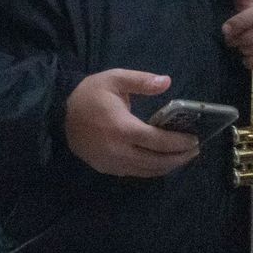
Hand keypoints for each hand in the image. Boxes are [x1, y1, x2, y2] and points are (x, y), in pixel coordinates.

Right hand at [65, 70, 199, 177]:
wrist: (57, 113)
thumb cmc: (88, 94)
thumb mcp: (114, 79)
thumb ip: (141, 81)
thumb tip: (167, 82)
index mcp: (122, 128)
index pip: (159, 141)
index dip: (180, 143)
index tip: (195, 140)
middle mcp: (119, 150)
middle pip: (157, 161)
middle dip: (180, 158)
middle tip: (194, 151)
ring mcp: (112, 163)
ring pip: (148, 171)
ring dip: (168, 166)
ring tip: (182, 157)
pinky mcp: (106, 168)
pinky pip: (135, 173)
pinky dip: (151, 169)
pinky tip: (159, 161)